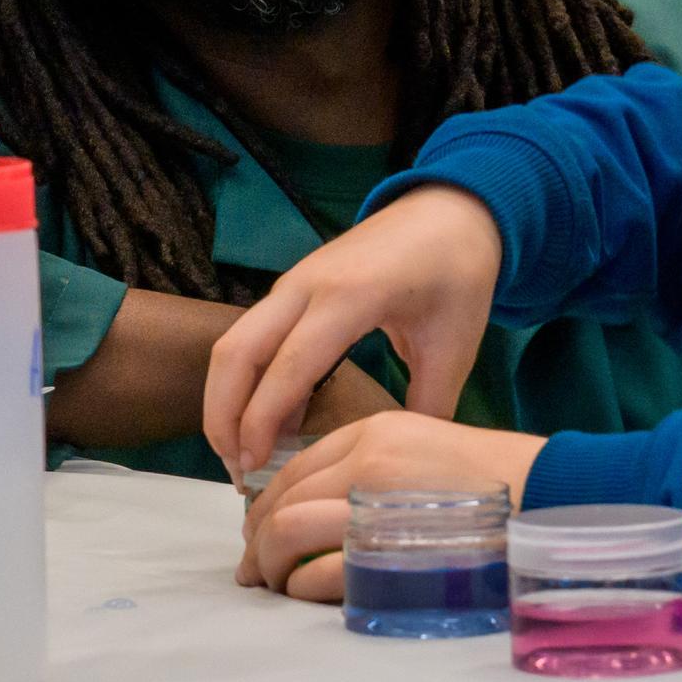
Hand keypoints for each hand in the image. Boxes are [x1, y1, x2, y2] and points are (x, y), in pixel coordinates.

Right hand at [205, 185, 504, 474]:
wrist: (449, 210)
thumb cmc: (457, 272)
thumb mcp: (455, 343)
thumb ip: (429, 405)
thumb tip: (405, 463)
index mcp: (349, 297)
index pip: (288, 365)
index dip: (263, 420)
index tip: (255, 466)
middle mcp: (306, 286)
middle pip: (236, 352)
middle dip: (224, 415)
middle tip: (238, 471)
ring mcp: (293, 285)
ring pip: (234, 344)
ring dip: (226, 401)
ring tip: (241, 457)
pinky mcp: (292, 290)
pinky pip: (254, 339)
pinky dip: (247, 384)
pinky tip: (266, 428)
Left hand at [238, 414, 546, 603]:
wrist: (549, 502)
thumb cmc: (499, 487)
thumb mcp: (430, 450)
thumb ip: (379, 469)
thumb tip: (328, 507)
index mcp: (375, 433)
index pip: (297, 468)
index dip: (267, 503)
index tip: (260, 531)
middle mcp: (365, 462)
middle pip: (280, 499)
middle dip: (256, 539)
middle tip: (254, 570)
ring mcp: (372, 506)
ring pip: (284, 532)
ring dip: (268, 565)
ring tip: (271, 587)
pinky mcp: (384, 549)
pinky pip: (317, 572)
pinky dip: (299, 587)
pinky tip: (302, 596)